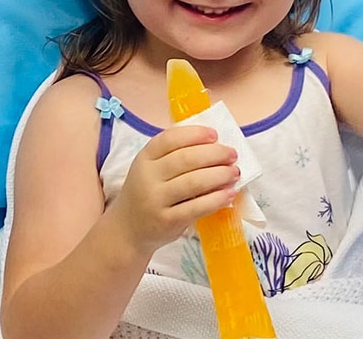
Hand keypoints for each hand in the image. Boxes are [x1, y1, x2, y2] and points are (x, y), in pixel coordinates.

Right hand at [109, 125, 239, 255]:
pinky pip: (197, 207)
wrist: (128, 229)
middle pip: (186, 159)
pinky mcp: (167, 221)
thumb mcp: (152, 168)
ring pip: (194, 182)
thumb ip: (175, 155)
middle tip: (232, 155)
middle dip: (215, 154)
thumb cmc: (148, 192)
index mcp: (145, 157)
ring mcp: (155, 200)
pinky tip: (229, 194)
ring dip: (220, 175)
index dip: (195, 134)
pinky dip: (216, 199)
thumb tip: (216, 144)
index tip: (215, 135)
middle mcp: (147, 177)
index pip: (170, 139)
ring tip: (234, 172)